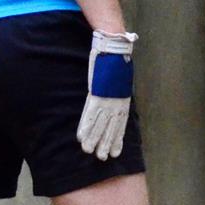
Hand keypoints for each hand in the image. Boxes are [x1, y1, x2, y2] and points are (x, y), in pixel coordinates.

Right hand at [77, 29, 137, 159]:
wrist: (114, 45)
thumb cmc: (117, 56)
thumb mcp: (121, 75)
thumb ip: (117, 85)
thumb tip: (115, 90)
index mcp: (122, 97)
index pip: (121, 122)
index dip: (117, 137)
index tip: (116, 150)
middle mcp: (116, 101)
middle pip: (111, 127)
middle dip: (107, 143)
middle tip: (104, 158)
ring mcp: (106, 98)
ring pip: (100, 124)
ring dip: (95, 140)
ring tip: (90, 153)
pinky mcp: (96, 94)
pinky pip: (90, 114)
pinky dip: (86, 127)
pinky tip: (81, 138)